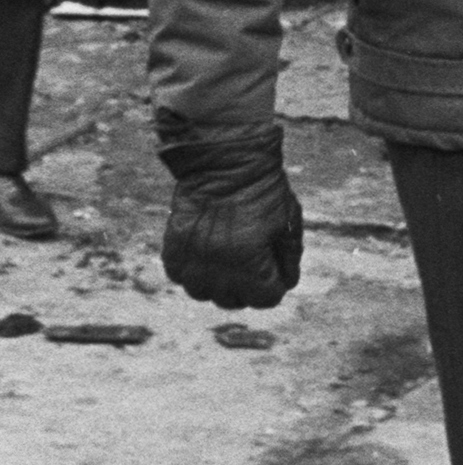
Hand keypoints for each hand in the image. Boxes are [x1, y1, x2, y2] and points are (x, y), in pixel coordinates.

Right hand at [156, 117, 303, 309]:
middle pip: (234, 301)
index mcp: (249, 261)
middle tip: (254, 266)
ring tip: (228, 262)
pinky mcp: (172, 248)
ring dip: (218, 284)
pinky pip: (181, 277)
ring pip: (204, 294)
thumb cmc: (263, 191)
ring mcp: (191, 259)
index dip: (275, 287)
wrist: (225, 163)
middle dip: (248, 288)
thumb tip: (285, 283)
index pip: (265, 299)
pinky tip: (207, 254)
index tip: (276, 272)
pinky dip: (194, 272)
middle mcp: (216, 266)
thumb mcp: (288, 223)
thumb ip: (289, 259)